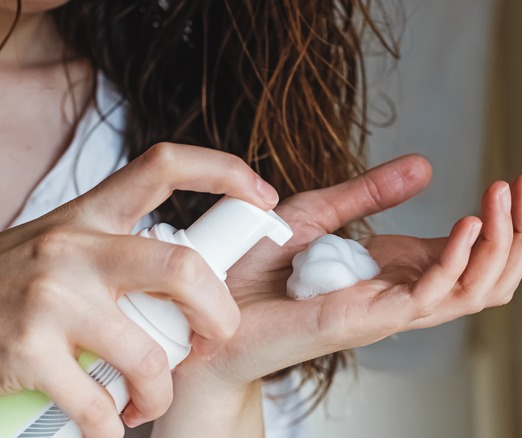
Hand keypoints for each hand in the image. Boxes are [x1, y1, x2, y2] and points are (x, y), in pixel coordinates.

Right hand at [0, 143, 277, 436]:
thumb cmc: (17, 284)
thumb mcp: (67, 248)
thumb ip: (122, 251)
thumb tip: (202, 271)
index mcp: (90, 215)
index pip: (164, 167)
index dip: (224, 171)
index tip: (266, 196)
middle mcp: (72, 247)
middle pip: (182, 269)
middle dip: (219, 313)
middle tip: (216, 337)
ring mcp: (49, 298)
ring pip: (148, 356)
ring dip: (161, 391)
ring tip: (149, 399)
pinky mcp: (25, 351)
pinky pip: (98, 404)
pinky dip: (113, 428)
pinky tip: (109, 427)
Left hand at [180, 154, 521, 388]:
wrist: (209, 314)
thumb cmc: (256, 272)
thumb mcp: (319, 213)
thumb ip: (371, 193)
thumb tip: (425, 166)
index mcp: (400, 270)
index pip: (476, 249)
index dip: (509, 216)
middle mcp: (406, 293)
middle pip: (492, 274)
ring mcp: (393, 310)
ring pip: (478, 290)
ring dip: (504, 242)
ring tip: (510, 196)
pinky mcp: (371, 319)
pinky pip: (432, 297)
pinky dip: (458, 261)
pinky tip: (468, 223)